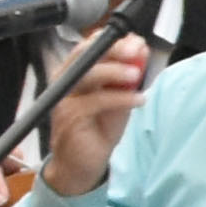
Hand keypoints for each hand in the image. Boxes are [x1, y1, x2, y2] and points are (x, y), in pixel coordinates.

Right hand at [36, 34, 155, 198]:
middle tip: (136, 50)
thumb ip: (127, 74)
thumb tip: (140, 47)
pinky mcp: (70, 118)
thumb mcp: (117, 97)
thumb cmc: (97, 129)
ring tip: (137, 75)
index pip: (88, 47)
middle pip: (86, 56)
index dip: (110, 40)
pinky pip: (96, 101)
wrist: (81, 166)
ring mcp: (64, 100)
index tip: (135, 40)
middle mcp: (64, 82)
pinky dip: (121, 98)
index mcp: (73, 73)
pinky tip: (138, 99)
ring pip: (89, 75)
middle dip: (113, 49)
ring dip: (116, 72)